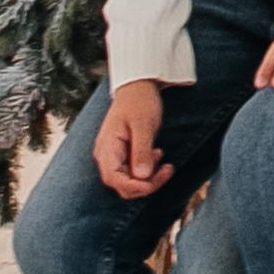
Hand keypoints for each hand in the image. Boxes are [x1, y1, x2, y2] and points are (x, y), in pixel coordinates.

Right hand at [96, 80, 171, 200]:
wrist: (137, 87)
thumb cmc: (139, 102)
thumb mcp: (143, 125)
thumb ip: (141, 150)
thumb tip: (142, 176)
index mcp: (108, 148)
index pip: (115, 180)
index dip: (135, 187)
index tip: (156, 180)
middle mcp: (107, 155)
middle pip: (122, 185)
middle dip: (146, 184)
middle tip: (167, 169)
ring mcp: (114, 156)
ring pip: (129, 181)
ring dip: (148, 177)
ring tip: (163, 159)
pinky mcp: (123, 154)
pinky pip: (133, 171)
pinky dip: (147, 169)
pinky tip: (157, 153)